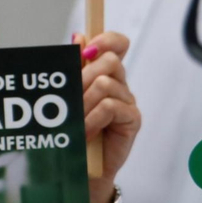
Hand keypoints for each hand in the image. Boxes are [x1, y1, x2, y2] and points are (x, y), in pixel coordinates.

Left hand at [77, 31, 138, 202]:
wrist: (81, 165)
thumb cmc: (71, 128)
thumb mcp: (68, 94)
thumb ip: (74, 67)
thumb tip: (78, 36)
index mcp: (104, 72)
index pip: (117, 44)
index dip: (107, 39)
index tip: (88, 48)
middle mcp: (119, 83)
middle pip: (109, 61)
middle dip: (83, 77)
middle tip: (70, 100)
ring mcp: (127, 101)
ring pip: (106, 83)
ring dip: (83, 102)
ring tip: (74, 121)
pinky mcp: (133, 119)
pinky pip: (110, 107)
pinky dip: (91, 119)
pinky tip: (85, 132)